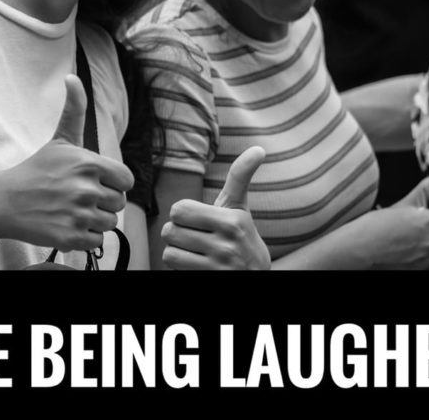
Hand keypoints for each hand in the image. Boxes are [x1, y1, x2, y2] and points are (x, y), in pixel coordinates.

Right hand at [0, 75, 133, 250]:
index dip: (113, 182)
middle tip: (79, 197)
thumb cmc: (37, 169)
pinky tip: (68, 225)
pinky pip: (97, 242)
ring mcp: (78, 215)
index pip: (126, 180)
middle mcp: (86, 189)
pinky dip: (85, 238)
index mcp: (89, 163)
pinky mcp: (70, 238)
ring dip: (94, 220)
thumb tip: (72, 77)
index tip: (95, 181)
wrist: (4, 201)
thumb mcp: (60, 138)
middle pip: (118, 203)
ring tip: (72, 211)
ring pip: (109, 224)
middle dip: (102, 202)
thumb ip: (74, 109)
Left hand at [161, 146, 270, 269]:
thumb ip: (240, 177)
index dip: (182, 214)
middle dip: (177, 233)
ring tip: (195, 251)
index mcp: (232, 221)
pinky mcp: (209, 280)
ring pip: (169, 251)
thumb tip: (259, 149)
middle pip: (170, 231)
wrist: (257, 276)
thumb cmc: (242, 236)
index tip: (196, 220)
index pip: (179, 209)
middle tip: (194, 237)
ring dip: (177, 251)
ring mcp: (218, 267)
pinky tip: (195, 264)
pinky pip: (173, 268)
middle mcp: (227, 244)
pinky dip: (178, 266)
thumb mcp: (240, 208)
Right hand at [352, 205, 428, 269]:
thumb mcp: (393, 214)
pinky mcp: (424, 270)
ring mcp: (428, 256)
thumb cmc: (370, 230)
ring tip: (422, 255)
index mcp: (424, 219)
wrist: (360, 249)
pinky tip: (420, 263)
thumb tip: (419, 214)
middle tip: (423, 242)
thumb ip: (412, 215)